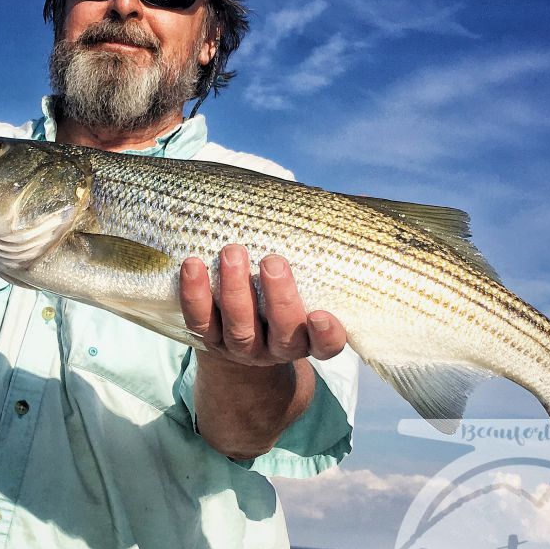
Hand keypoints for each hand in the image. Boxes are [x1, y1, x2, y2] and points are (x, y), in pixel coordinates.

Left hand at [179, 244, 347, 365]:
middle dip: (278, 298)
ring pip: (239, 327)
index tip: (320, 314)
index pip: (326, 344)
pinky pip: (200, 321)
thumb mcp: (310, 276)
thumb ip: (328, 247)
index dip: (326, 335)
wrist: (246, 333)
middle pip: (283, 332)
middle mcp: (279, 346)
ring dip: (235, 291)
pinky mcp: (210, 338)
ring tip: (232, 252)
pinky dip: (194, 295)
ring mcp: (243, 346)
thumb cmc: (286, 291)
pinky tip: (192, 266)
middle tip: (272, 261)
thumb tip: (357, 201)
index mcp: (310, 336)